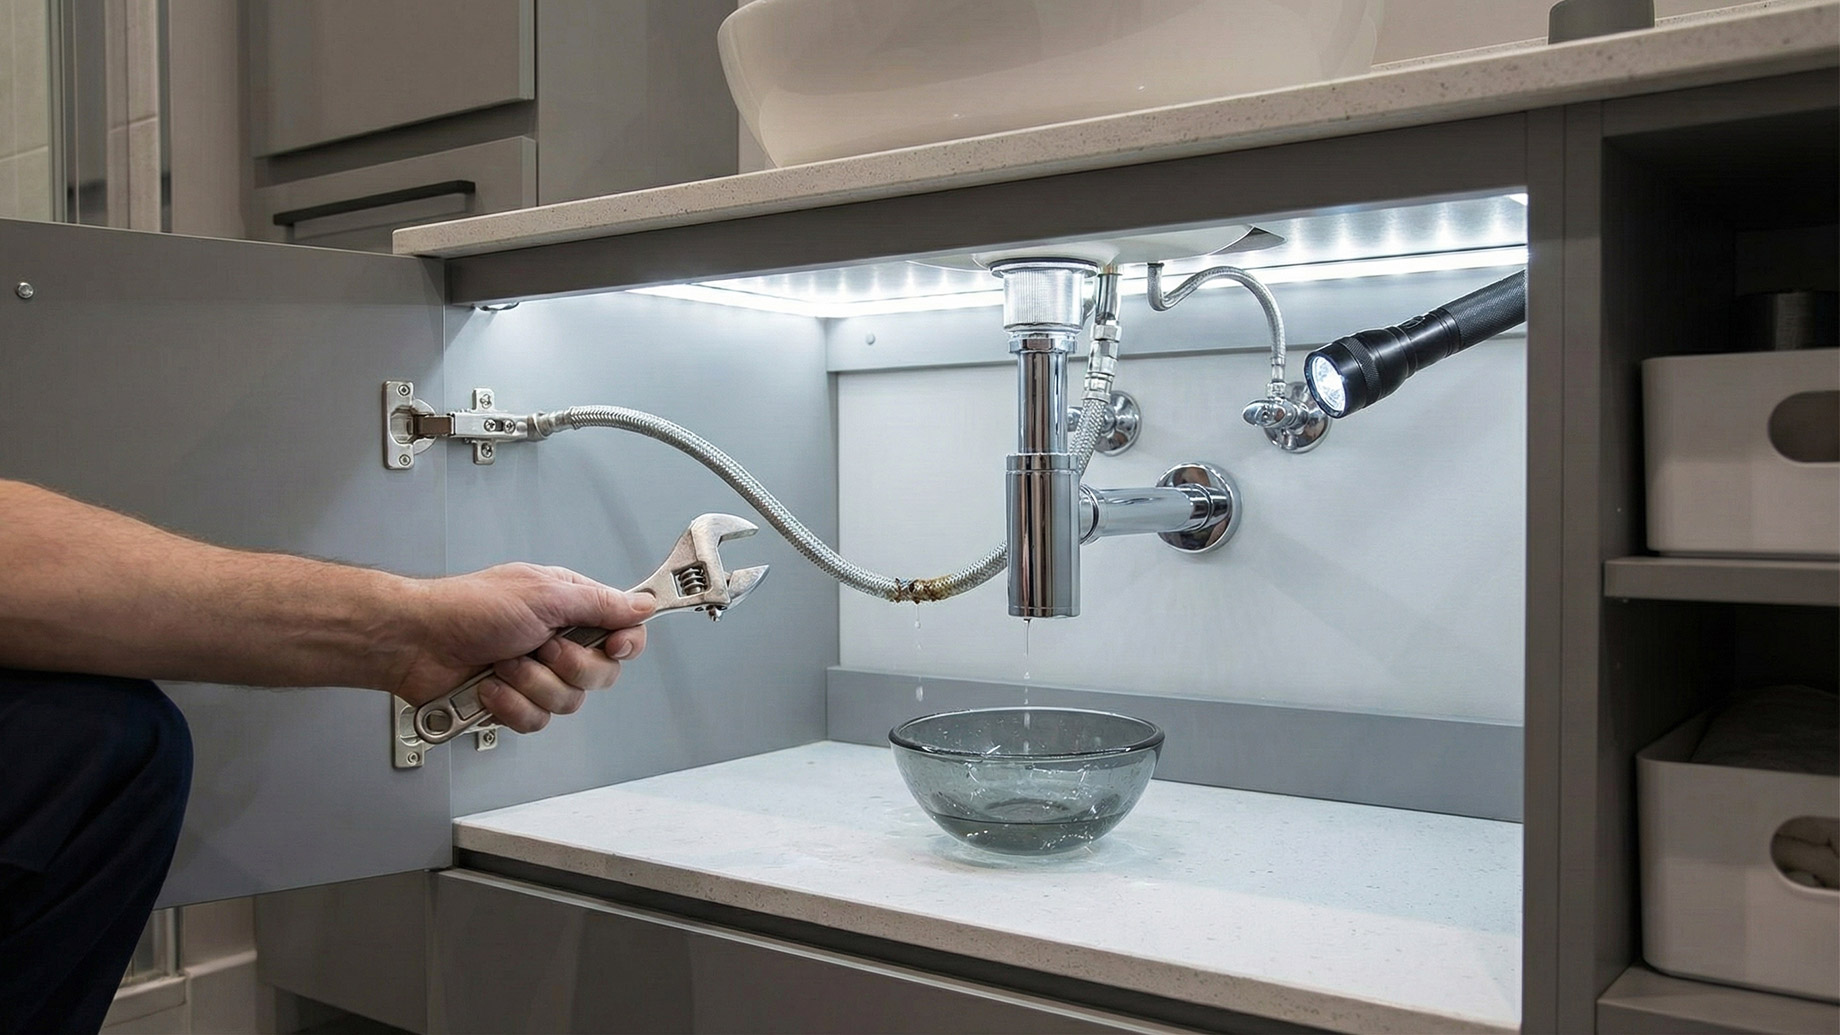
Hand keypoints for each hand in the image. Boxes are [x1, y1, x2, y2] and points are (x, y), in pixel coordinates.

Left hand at [390, 563, 652, 732]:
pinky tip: (490, 686)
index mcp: (569, 608)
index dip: (627, 643)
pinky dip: (510, 704)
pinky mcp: (514, 704)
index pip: (623, 630)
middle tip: (541, 647)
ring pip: (568, 703)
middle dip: (569, 667)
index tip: (616, 645)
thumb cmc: (467, 608)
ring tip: (503, 663)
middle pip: (602, 674)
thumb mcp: (544, 595)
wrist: (417, 643)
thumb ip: (599, 604)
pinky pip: (536, 720)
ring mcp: (535, 675)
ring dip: (531, 684)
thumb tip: (642, 604)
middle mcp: (557, 642)